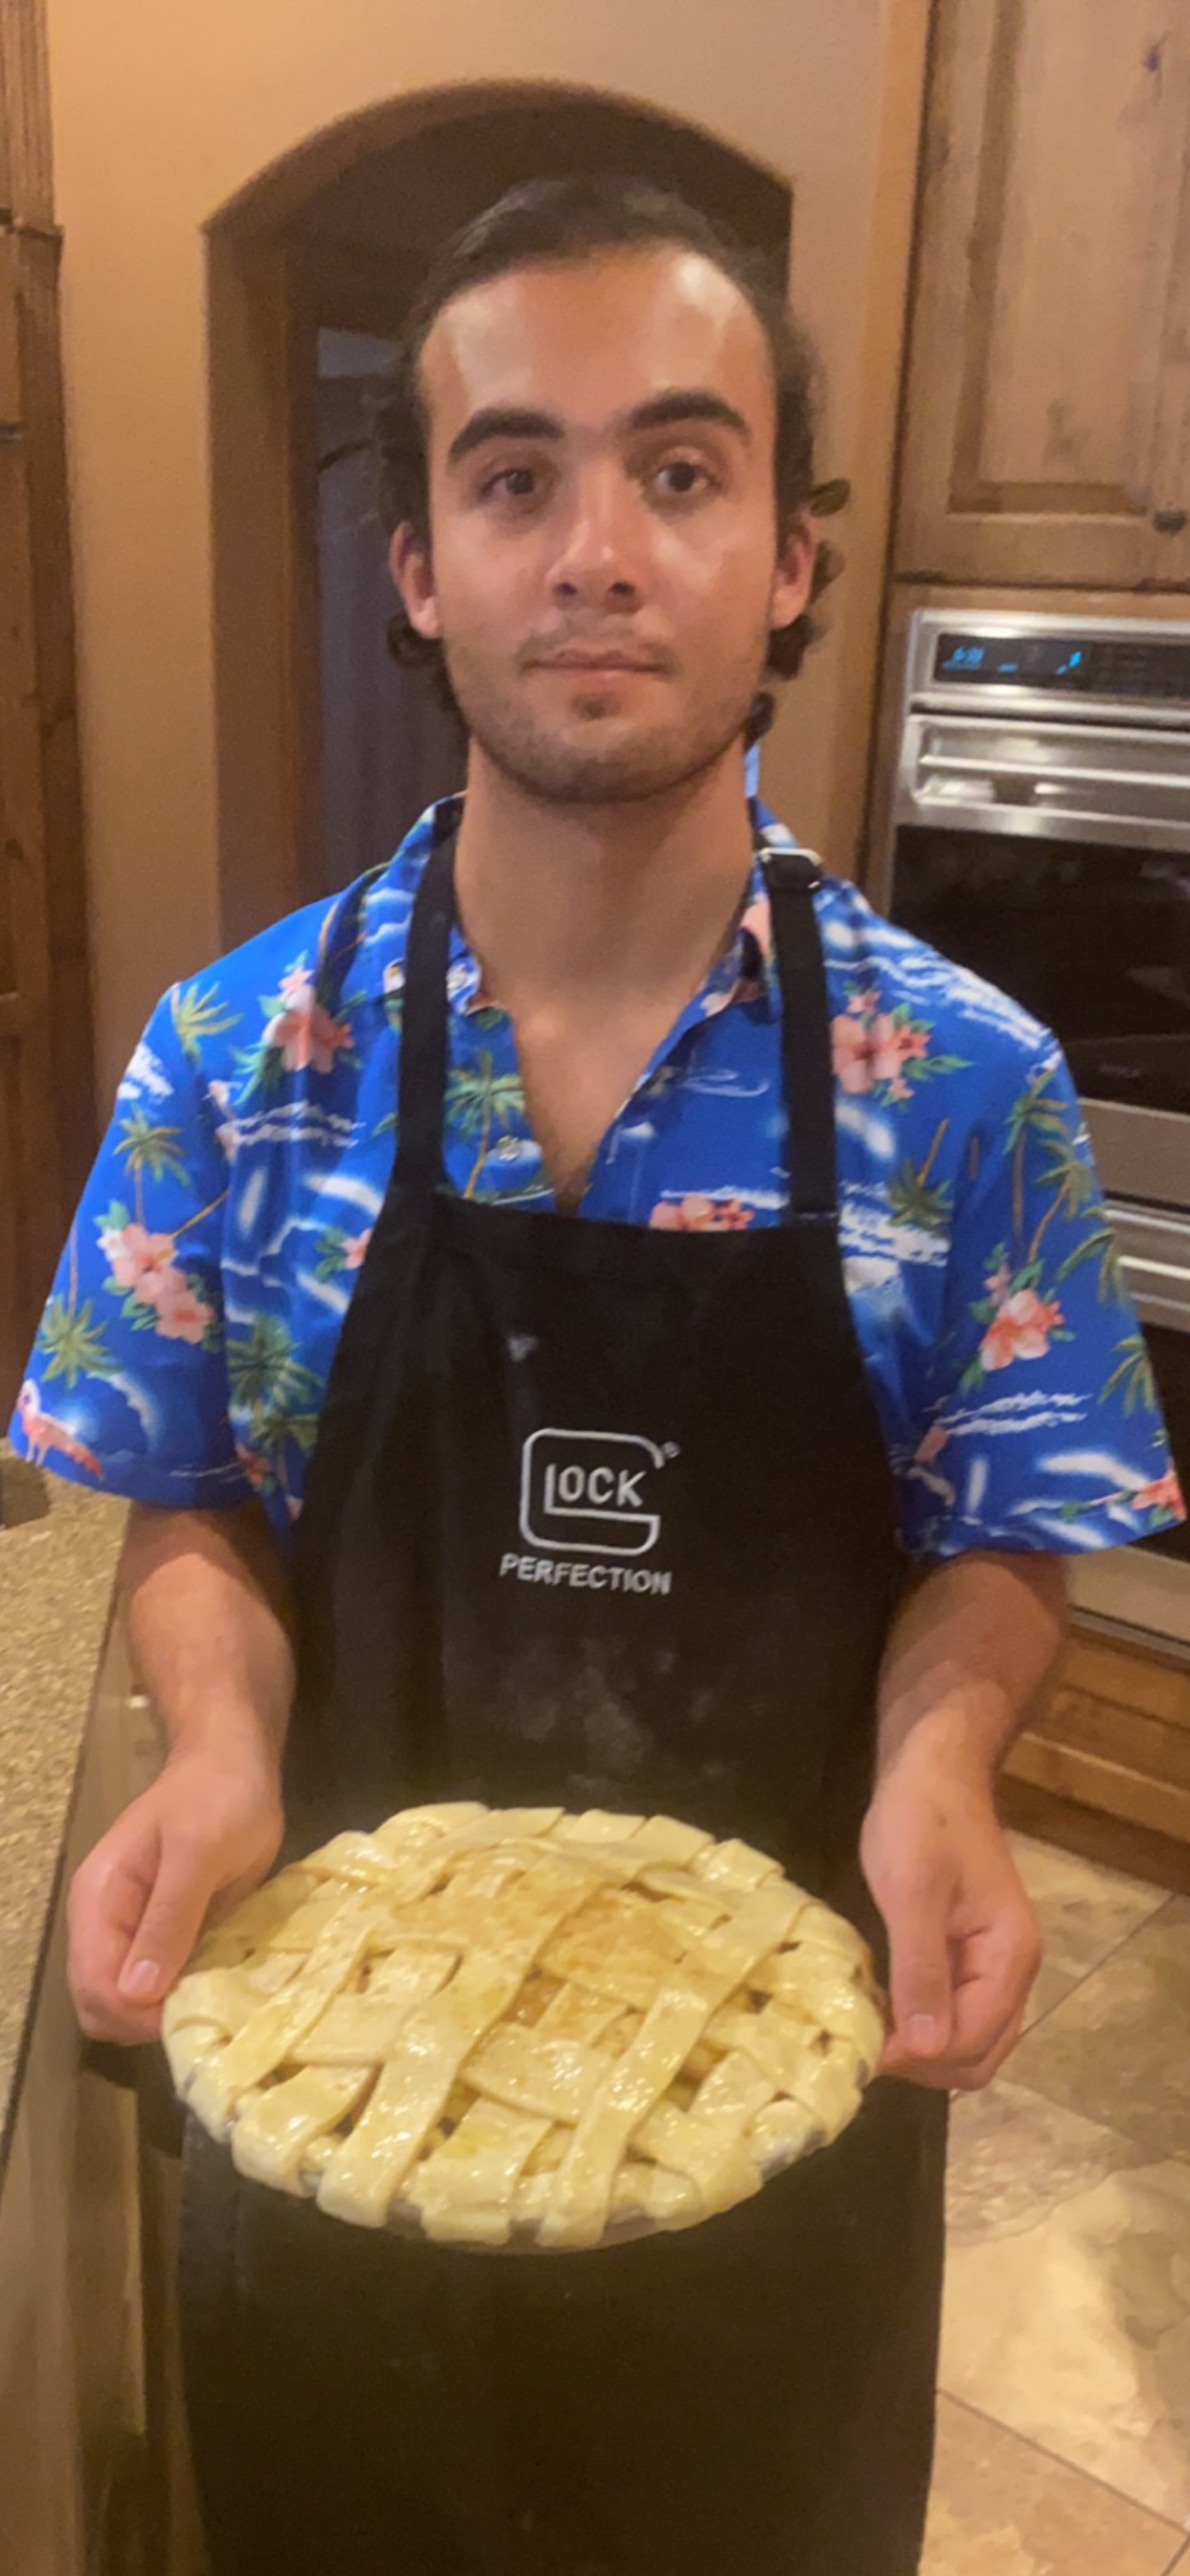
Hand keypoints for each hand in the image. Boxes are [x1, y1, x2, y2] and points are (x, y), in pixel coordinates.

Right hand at [68, 1747, 284, 2044]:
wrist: (235, 1763)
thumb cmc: (219, 1796)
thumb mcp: (199, 1851)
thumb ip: (169, 1918)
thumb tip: (137, 1993)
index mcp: (99, 1899)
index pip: (94, 1984)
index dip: (136, 2013)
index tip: (190, 2013)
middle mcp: (105, 1923)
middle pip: (100, 2004)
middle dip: (145, 2021)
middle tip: (204, 2011)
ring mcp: (131, 1932)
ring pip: (126, 2004)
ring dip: (162, 2014)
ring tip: (212, 2001)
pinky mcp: (161, 1937)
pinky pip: (156, 1987)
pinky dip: (179, 1998)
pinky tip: (214, 1989)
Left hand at [860, 1730, 1040, 2090]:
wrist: (933, 1767)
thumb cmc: (920, 1820)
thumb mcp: (912, 1891)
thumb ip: (922, 1969)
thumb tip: (923, 2048)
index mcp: (1010, 1956)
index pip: (973, 2041)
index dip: (919, 2056)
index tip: (861, 2048)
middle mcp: (1013, 1971)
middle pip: (978, 2056)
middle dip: (922, 2064)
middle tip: (862, 2046)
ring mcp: (993, 1965)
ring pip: (966, 2041)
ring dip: (920, 2050)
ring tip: (865, 2031)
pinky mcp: (968, 1956)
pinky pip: (952, 2012)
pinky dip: (919, 2024)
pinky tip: (878, 2009)